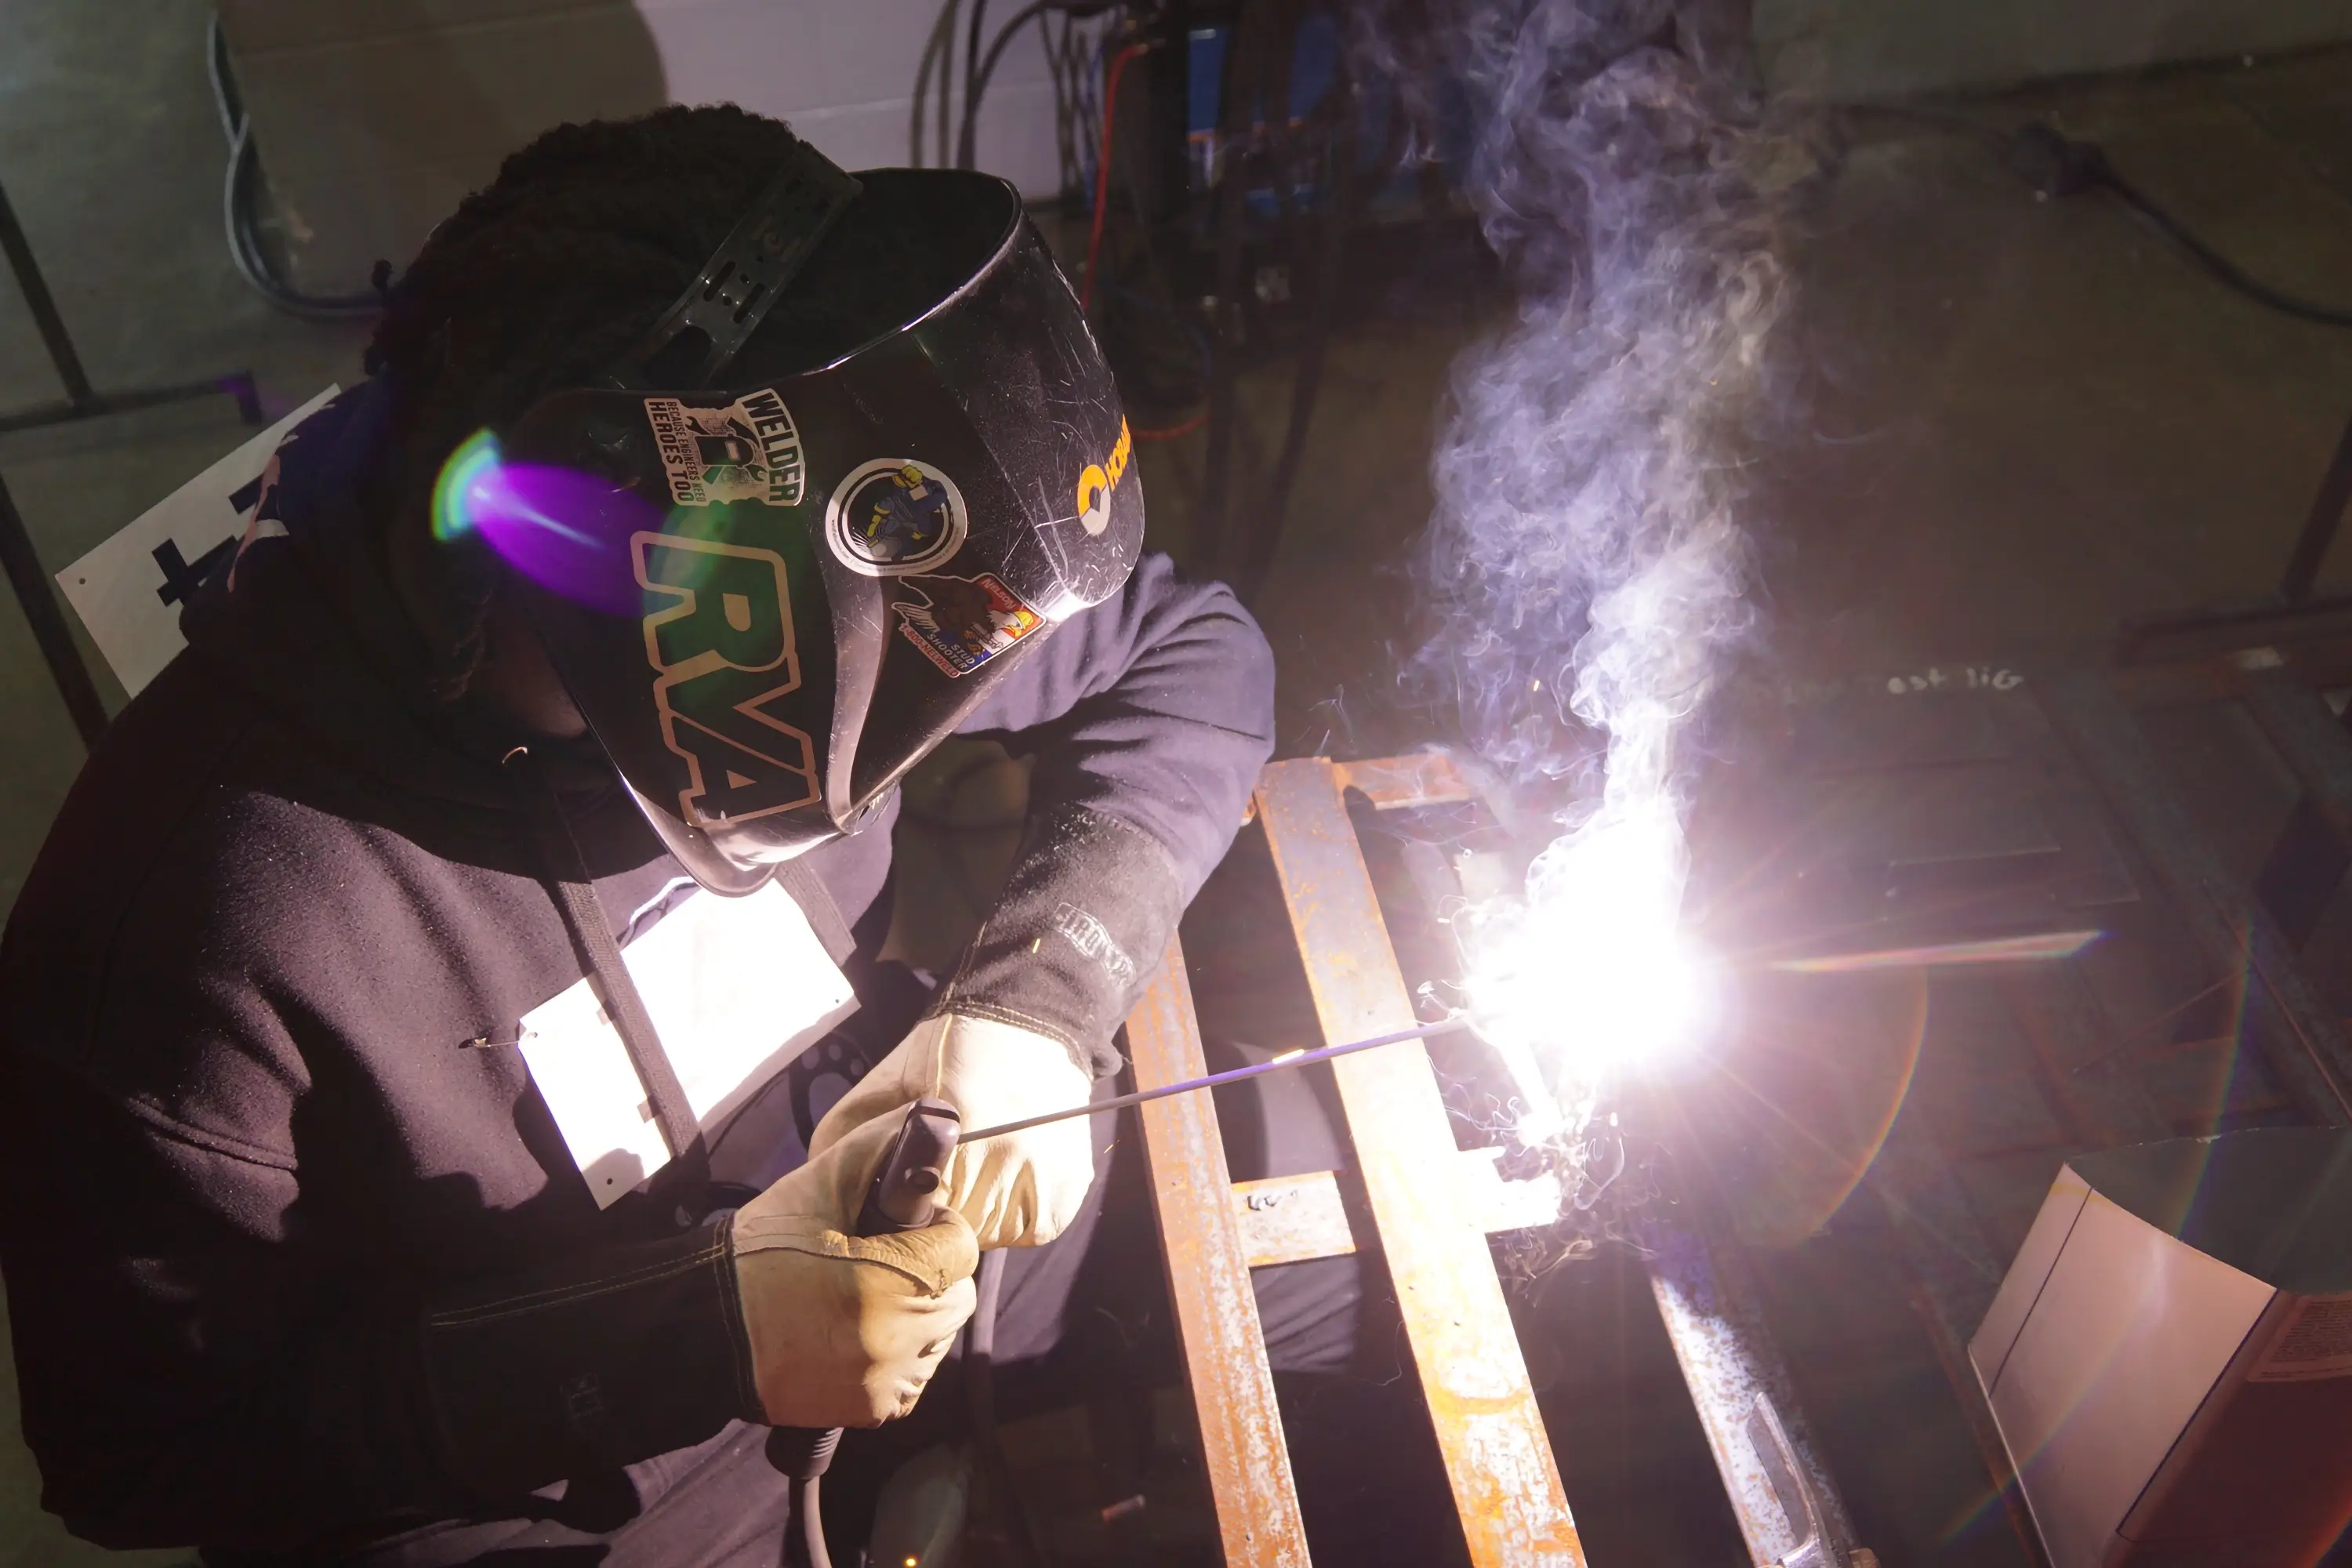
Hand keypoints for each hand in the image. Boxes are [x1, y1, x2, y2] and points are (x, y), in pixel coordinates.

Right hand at [732, 1111, 977, 1428]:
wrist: (705, 1329)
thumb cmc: (760, 1254)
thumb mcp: (815, 1185)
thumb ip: (876, 1149)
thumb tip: (927, 1120)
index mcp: (890, 1281)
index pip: (962, 1248)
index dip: (936, 1230)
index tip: (905, 1228)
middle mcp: (897, 1339)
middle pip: (957, 1296)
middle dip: (932, 1273)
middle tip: (885, 1262)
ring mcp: (884, 1381)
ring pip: (938, 1339)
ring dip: (918, 1317)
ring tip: (867, 1300)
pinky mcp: (869, 1411)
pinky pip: (912, 1378)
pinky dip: (898, 1358)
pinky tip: (858, 1336)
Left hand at [810, 1012, 1095, 1248]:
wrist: (1026, 1022)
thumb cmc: (947, 1051)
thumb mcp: (884, 1081)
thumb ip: (846, 1135)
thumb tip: (825, 1192)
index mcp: (956, 1122)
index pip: (916, 1206)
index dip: (905, 1204)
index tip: (906, 1189)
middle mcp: (1007, 1150)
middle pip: (957, 1225)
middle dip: (942, 1212)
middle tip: (940, 1178)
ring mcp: (1045, 1171)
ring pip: (993, 1235)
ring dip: (977, 1217)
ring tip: (975, 1175)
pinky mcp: (1071, 1186)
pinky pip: (1032, 1231)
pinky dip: (1016, 1217)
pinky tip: (1006, 1182)